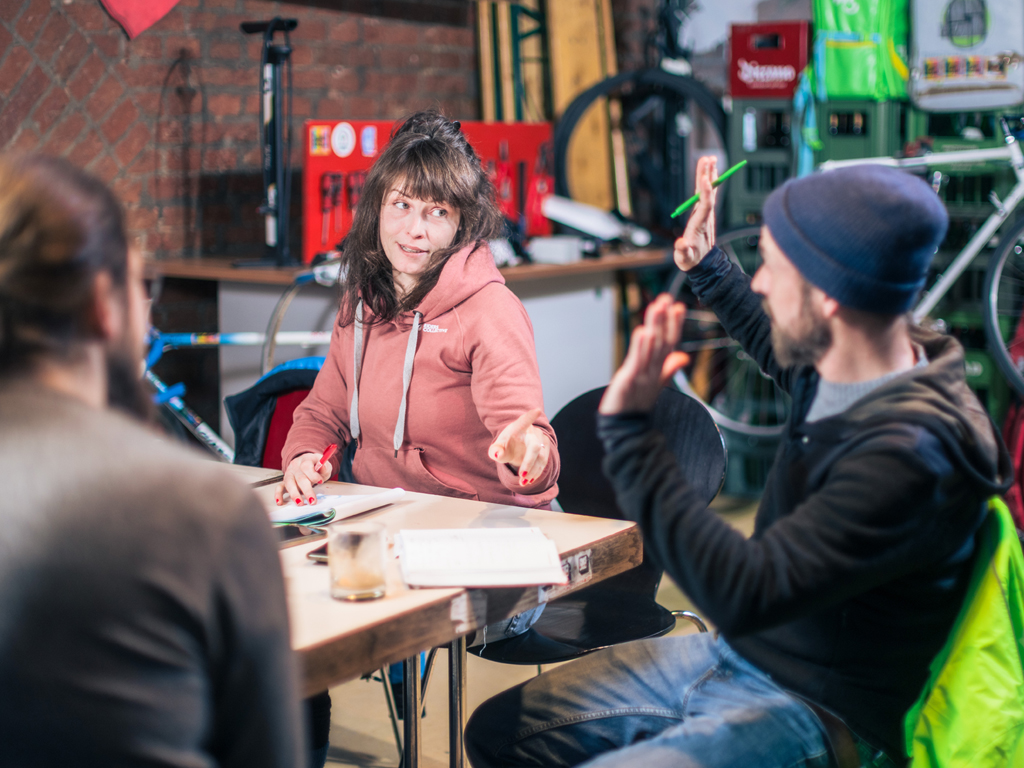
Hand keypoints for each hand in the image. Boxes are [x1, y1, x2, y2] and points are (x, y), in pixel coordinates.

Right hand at [275, 452, 333, 505]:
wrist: (309, 463)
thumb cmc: (317, 466)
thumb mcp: (324, 464)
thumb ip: (325, 468)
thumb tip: (323, 467)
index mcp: (306, 460)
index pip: (306, 466)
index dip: (313, 475)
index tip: (320, 482)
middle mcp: (296, 466)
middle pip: (300, 478)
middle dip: (306, 490)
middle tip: (312, 500)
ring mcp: (289, 473)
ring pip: (289, 483)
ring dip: (294, 494)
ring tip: (300, 503)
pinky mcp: (285, 481)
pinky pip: (279, 487)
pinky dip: (278, 495)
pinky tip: (280, 502)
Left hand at [488, 408, 551, 486]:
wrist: (517, 447)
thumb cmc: (506, 445)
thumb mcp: (497, 448)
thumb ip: (495, 451)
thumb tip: (497, 455)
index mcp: (518, 427)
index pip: (524, 421)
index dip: (530, 416)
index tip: (536, 410)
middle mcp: (532, 432)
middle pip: (535, 446)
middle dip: (529, 462)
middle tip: (521, 475)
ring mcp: (541, 440)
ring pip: (541, 457)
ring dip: (533, 471)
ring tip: (522, 482)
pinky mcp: (546, 448)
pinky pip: (544, 462)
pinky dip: (537, 473)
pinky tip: (529, 480)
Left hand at [599, 294, 689, 414]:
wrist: (625, 429)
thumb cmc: (638, 404)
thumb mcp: (656, 384)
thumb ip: (669, 369)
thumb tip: (683, 357)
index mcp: (659, 370)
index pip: (670, 343)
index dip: (674, 325)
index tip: (678, 305)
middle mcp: (653, 371)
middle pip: (662, 342)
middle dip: (664, 320)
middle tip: (666, 299)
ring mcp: (642, 377)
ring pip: (651, 349)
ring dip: (655, 328)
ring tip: (657, 309)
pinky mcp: (628, 382)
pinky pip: (637, 363)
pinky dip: (641, 348)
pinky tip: (643, 333)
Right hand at [673, 155, 717, 271]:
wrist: (702, 263)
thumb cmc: (691, 259)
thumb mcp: (684, 258)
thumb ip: (683, 250)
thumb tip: (681, 244)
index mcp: (700, 224)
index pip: (705, 205)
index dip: (706, 191)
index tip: (705, 178)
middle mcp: (705, 216)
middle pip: (708, 193)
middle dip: (708, 176)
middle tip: (708, 158)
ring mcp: (705, 213)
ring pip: (709, 191)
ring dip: (709, 174)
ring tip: (710, 158)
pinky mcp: (703, 213)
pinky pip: (706, 194)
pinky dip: (707, 182)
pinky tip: (708, 172)